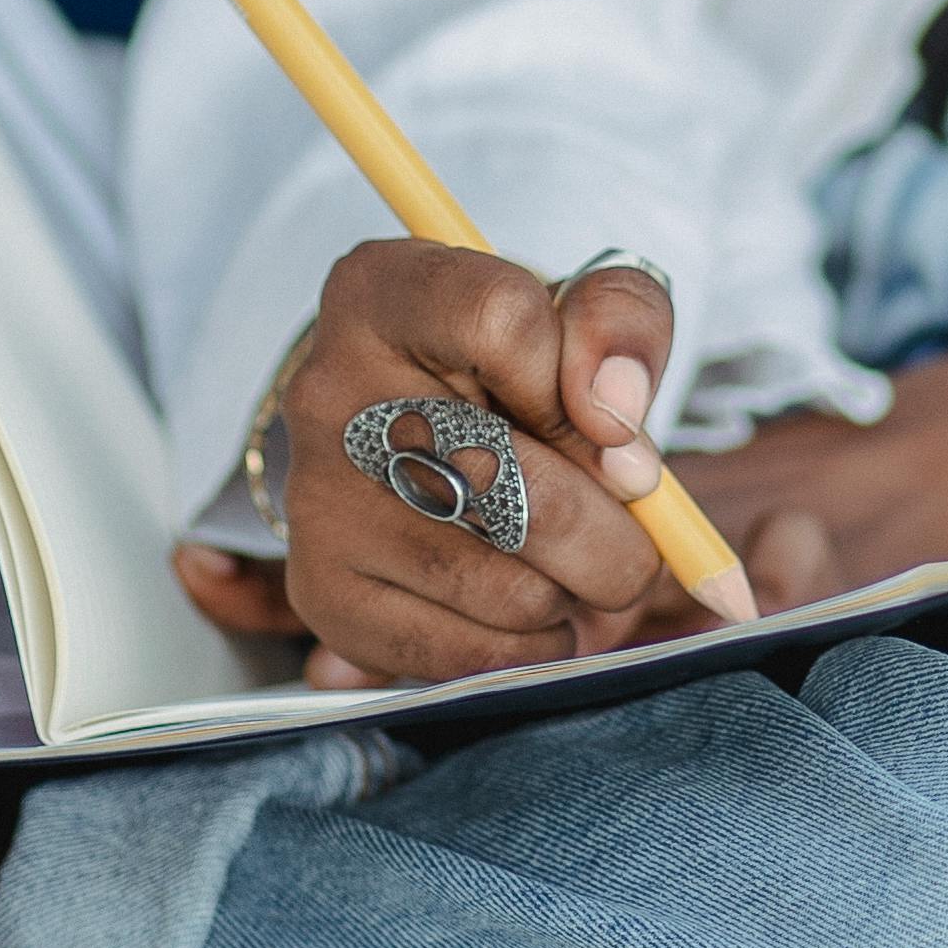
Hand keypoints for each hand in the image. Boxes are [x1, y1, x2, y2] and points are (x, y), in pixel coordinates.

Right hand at [177, 243, 694, 686]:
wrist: (425, 438)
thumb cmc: (516, 371)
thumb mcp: (580, 311)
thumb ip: (621, 322)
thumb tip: (615, 418)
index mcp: (384, 292)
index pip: (501, 321)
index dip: (583, 385)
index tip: (613, 430)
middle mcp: (327, 392)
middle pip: (520, 490)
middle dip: (613, 537)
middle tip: (631, 543)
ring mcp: (316, 501)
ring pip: (507, 589)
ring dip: (574, 596)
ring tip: (570, 568)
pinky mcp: (323, 593)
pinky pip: (466, 655)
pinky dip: (528, 647)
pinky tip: (527, 607)